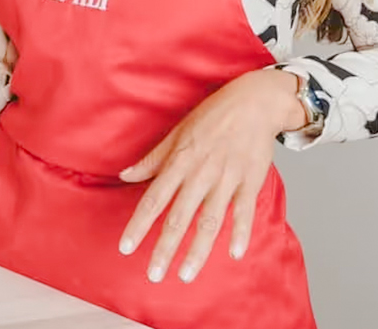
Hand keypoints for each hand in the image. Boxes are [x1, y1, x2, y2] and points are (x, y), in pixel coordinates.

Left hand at [118, 68, 305, 283]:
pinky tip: (232, 254)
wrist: (253, 102)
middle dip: (164, 249)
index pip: (153, 200)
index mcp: (178, 162)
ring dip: (198, 251)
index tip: (126, 247)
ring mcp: (226, 179)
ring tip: (186, 275)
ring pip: (210, 221)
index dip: (138, 225)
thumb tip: (124, 175)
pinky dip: (240, 232)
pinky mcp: (250, 181)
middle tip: (153, 275)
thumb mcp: (176, 133)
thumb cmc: (211, 116)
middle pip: (179, 218)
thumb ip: (152, 159)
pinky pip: (244, 211)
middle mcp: (200, 173)